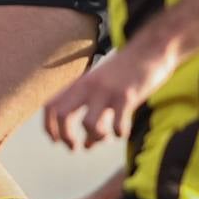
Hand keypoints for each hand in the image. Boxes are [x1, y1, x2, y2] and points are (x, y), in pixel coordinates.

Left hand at [41, 40, 161, 150]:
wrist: (149, 50)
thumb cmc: (125, 74)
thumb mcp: (103, 92)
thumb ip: (92, 116)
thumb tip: (87, 146)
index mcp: (80, 84)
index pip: (51, 105)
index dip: (49, 127)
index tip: (56, 141)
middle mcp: (89, 86)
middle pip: (63, 115)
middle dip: (66, 137)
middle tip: (75, 148)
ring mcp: (107, 91)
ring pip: (88, 123)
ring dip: (96, 137)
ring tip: (105, 137)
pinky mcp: (127, 96)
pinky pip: (117, 125)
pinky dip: (118, 134)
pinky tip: (122, 132)